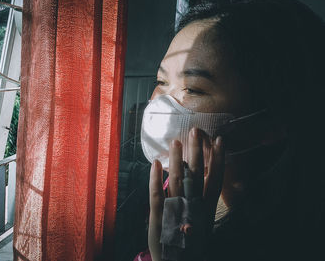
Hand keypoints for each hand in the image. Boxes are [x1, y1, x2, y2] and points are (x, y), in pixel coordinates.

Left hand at [148, 128, 224, 260]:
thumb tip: (200, 180)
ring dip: (176, 159)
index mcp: (206, 209)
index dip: (218, 159)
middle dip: (197, 152)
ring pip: (177, 180)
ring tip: (175, 140)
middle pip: (197, 175)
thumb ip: (201, 203)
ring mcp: (175, 210)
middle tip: (196, 130)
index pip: (215, 179)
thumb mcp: (202, 225)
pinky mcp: (158, 216)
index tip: (220, 140)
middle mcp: (193, 207)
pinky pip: (156, 193)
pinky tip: (155, 162)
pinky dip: (155, 177)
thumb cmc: (189, 245)